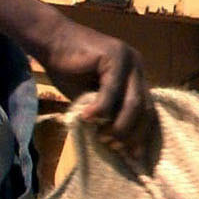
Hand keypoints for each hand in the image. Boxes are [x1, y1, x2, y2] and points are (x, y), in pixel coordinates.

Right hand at [36, 18, 156, 161]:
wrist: (50, 41)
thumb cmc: (68, 70)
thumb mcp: (92, 99)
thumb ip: (107, 115)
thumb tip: (118, 146)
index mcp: (136, 78)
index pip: (148, 111)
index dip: (142, 135)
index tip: (134, 157)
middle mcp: (138, 68)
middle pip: (145, 109)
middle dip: (133, 134)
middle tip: (117, 149)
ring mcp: (129, 60)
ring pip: (133, 102)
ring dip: (119, 125)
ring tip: (104, 138)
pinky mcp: (115, 56)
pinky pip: (112, 90)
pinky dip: (101, 108)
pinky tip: (86, 117)